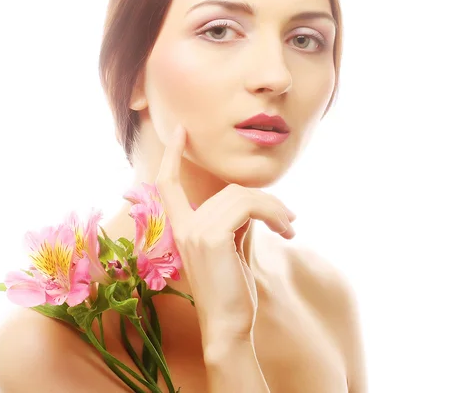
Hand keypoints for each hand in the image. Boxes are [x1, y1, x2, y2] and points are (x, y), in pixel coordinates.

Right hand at [155, 124, 296, 342]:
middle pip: (228, 190)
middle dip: (265, 200)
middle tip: (289, 221)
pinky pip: (248, 206)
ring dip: (274, 208)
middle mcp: (183, 226)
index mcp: (182, 228)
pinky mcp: (213, 236)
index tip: (180, 131)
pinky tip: (287, 232)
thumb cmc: (231, 293)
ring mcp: (195, 230)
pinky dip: (273, 213)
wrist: (229, 328)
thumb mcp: (232, 250)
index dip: (171, 156)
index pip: (168, 184)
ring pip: (241, 195)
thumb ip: (236, 222)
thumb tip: (255, 204)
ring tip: (290, 228)